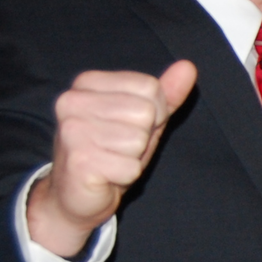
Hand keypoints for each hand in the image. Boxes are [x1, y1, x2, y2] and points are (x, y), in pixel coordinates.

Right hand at [27, 62, 196, 256]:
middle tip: (119, 148)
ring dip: (133, 157)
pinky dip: (125, 176)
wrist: (74, 194)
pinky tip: (106, 175)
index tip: (129, 127)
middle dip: (143, 137)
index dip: (154, 114)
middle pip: (146, 112)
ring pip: (139, 140)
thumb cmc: (110, 152)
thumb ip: (165, 94)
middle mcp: (73, 100)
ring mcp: (72, 130)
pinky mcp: (78, 159)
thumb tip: (188, 67)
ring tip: (111, 160)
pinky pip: (130, 167)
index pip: (150, 87)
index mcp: (88, 82)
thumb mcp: (143, 119)